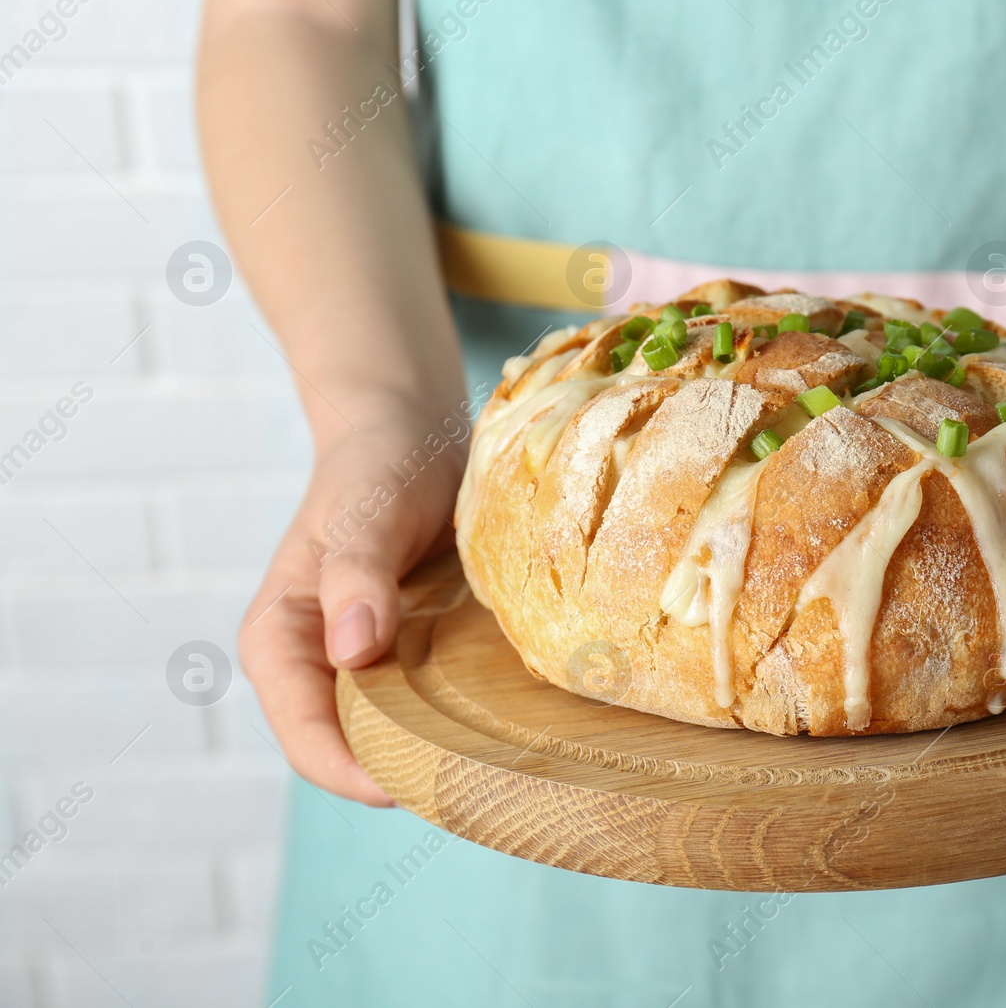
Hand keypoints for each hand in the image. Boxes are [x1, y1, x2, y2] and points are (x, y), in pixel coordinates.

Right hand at [238, 412, 467, 805]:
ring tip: (500, 766)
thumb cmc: (379, 465)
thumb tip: (351, 650)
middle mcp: (317, 665)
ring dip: (440, 753)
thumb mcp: (367, 511)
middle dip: (406, 774)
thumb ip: (357, 574)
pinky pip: (431, 707)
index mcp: (281, 642)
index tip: (416, 786)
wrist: (411, 433)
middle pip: (352, 752)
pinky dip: (463, 721)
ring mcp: (365, 665)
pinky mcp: (408, 655)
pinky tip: (510, 725)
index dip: (355, 774)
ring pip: (394, 737)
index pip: (307, 739)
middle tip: (478, 787)